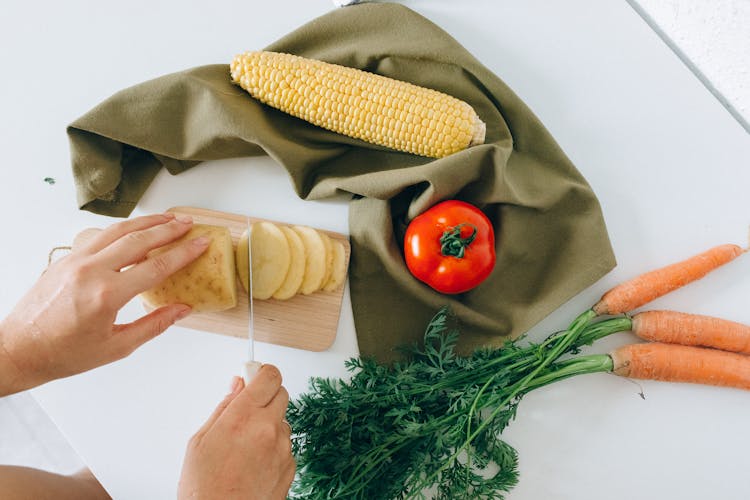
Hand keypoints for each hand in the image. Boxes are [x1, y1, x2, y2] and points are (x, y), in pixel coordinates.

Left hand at [0, 213, 208, 394]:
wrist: (19, 349)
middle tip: (188, 224)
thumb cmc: (63, 353)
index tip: (200, 244)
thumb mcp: (116, 347)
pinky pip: (98, 236)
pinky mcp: (65, 259)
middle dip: (168, 229)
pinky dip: (120, 229)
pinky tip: (133, 230)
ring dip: (145, 222)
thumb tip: (181, 310)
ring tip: (166, 219)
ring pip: (117, 230)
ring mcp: (75, 261)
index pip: (156, 266)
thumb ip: (153, 325)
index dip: (183, 253)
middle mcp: (90, 271)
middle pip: (139, 240)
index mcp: (107, 295)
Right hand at [178, 365, 295, 499]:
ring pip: (282, 421)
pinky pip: (285, 445)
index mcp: (243, 417)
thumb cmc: (204, 488)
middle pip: (281, 394)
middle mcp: (268, 429)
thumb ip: (224, 407)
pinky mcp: (290, 466)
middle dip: (265, 396)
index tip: (255, 373)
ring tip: (245, 446)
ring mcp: (282, 449)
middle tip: (247, 410)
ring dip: (269, 424)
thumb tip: (237, 384)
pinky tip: (254, 462)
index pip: (269, 376)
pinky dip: (273, 447)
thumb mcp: (200, 440)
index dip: (262, 372)